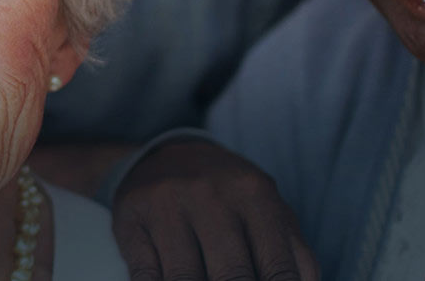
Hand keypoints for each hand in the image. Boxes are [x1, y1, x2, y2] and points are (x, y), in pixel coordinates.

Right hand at [112, 140, 317, 280]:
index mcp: (254, 194)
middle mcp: (209, 195)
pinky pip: (146, 277)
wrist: (164, 155)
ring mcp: (166, 206)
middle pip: (231, 278)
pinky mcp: (130, 220)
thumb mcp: (268, 210)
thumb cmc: (228, 196)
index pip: (278, 268)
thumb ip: (294, 254)